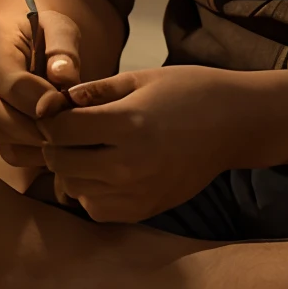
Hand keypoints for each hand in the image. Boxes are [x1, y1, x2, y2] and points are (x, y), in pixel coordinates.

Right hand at [0, 5, 82, 169]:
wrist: (38, 35)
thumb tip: (62, 76)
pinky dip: (33, 153)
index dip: (36, 98)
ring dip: (32, 140)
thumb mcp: (62, 26)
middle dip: (33, 124)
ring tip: (66, 132)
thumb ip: (63, 47)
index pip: (8, 80)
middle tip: (68, 124)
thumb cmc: (49, 28)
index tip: (63, 103)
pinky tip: (60, 144)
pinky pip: (7, 150)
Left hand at [37, 66, 247, 223]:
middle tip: (69, 130)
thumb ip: (97, 91)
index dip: (53, 118)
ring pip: (74, 188)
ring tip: (88, 150)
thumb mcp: (142, 79)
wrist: (234, 124)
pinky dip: (90, 192)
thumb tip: (58, 101)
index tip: (60, 111)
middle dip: (57, 145)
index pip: (61, 130)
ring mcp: (137, 192)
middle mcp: (129, 164)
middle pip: (61, 162)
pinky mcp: (144, 210)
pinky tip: (104, 171)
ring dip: (71, 169)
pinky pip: (96, 209)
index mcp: (128, 124)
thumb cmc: (189, 92)